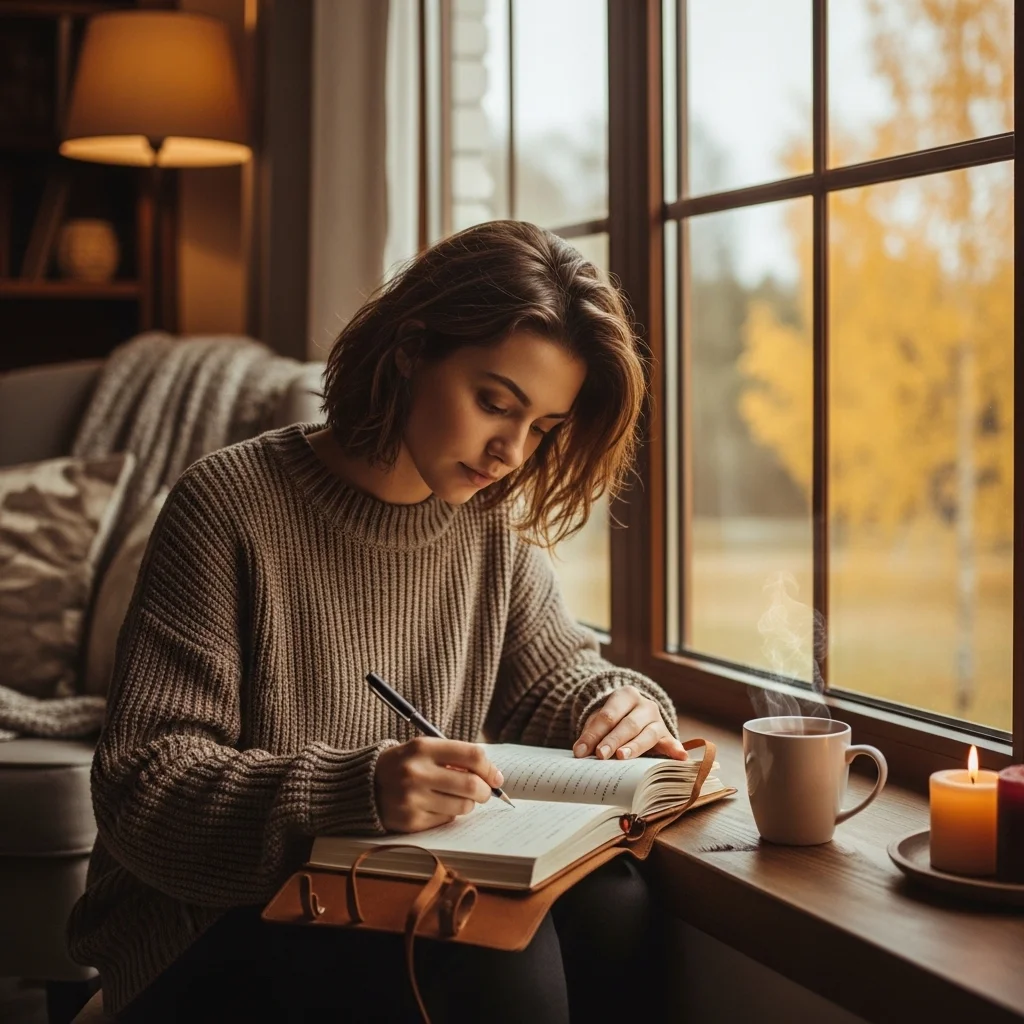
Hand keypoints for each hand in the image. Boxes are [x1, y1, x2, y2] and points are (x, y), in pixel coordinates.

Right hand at [375, 738, 503, 832]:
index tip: (496, 777)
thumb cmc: (404, 765)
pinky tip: (436, 806)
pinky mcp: (410, 821)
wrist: (363, 785)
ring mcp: (412, 799)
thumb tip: (492, 775)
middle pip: (471, 784)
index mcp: (422, 748)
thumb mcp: (423, 749)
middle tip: (485, 792)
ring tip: (457, 798)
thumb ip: (455, 757)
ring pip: (462, 806)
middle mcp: (416, 773)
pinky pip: (446, 820)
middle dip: (485, 791)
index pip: (472, 755)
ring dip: (468, 803)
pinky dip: (449, 814)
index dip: (489, 768)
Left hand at [572, 686, 686, 760]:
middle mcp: (645, 705)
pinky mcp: (667, 735)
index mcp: (626, 695)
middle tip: (600, 755)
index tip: (581, 751)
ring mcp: (658, 720)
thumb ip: (591, 734)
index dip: (594, 734)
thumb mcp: (600, 720)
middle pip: (628, 724)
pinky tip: (680, 757)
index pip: (608, 715)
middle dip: (613, 740)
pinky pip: (671, 742)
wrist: (634, 713)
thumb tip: (580, 752)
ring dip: (635, 746)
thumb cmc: (613, 719)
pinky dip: (676, 749)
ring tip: (622, 757)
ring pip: (648, 734)